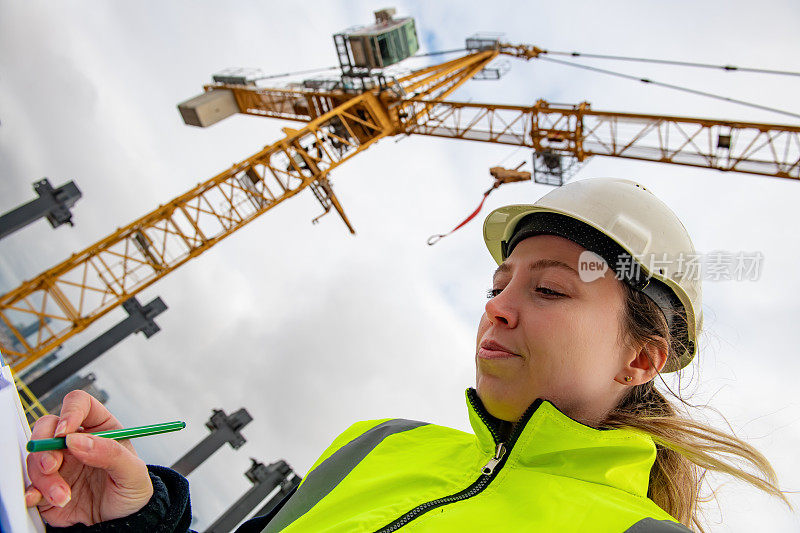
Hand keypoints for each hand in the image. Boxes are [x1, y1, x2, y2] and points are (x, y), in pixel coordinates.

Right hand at [24, 390, 153, 526]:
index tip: (64, 433)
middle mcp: (76, 442)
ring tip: (64, 496)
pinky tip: (45, 500)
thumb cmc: (131, 491)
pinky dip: (32, 491)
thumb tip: (77, 440)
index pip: (80, 404)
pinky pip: (29, 483)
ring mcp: (59, 464)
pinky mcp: (46, 487)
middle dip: (44, 445)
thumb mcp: (133, 472)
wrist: (121, 523)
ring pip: (36, 457)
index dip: (69, 412)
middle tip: (51, 466)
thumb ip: (110, 453)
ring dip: (44, 477)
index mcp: (101, 428)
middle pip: (47, 426)